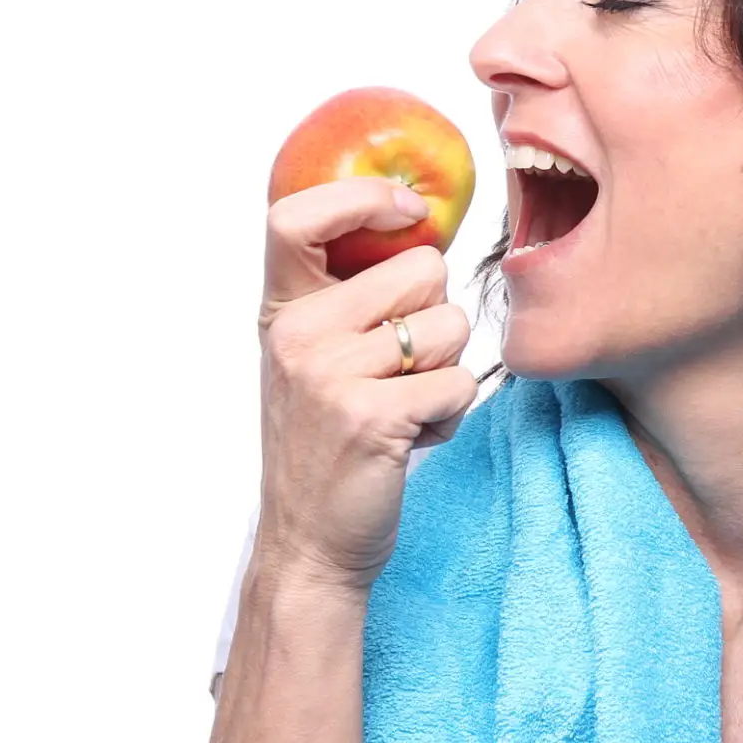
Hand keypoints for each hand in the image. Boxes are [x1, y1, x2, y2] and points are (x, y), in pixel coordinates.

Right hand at [255, 177, 477, 590]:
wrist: (309, 545)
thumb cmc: (327, 448)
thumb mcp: (315, 361)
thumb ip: (350, 300)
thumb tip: (425, 230)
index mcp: (282, 312)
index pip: (295, 217)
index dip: (360, 196)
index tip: (407, 208)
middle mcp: (298, 334)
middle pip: (423, 269)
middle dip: (436, 319)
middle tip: (402, 372)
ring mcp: (331, 374)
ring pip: (452, 326)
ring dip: (448, 371)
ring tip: (405, 408)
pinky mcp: (372, 416)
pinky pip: (460, 382)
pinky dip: (452, 414)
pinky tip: (414, 438)